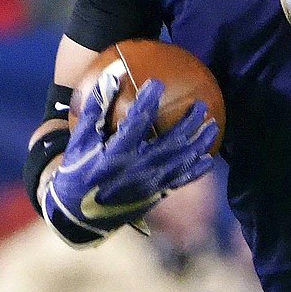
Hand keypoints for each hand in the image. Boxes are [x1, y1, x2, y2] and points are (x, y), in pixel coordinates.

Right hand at [42, 79, 217, 242]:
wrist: (79, 214)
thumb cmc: (77, 172)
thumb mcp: (80, 142)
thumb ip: (95, 110)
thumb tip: (110, 77)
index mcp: (116, 154)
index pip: (136, 123)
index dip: (147, 102)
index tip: (158, 84)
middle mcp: (137, 169)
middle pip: (170, 142)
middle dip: (189, 123)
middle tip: (201, 105)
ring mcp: (149, 183)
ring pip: (181, 161)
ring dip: (199, 143)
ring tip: (212, 125)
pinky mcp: (155, 194)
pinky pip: (181, 181)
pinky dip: (196, 170)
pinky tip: (208, 159)